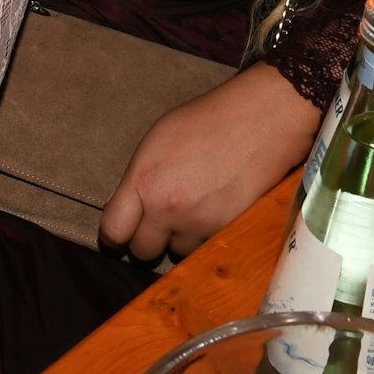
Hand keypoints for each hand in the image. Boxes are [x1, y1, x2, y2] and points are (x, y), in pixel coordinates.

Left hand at [101, 64, 320, 259]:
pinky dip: (208, 237)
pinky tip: (216, 212)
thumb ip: (141, 179)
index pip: (113, 231)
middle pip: (142, 252)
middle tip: (161, 223)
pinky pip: (208, 249)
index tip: (121, 234)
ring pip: (178, 253)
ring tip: (197, 209)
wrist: (260, 120)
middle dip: (149, 240)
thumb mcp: (158, 141)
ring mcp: (199, 224)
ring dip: (182, 238)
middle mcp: (166, 208)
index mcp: (144, 180)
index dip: (115, 236)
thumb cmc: (207, 120)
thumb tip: (132, 207)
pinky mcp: (228, 232)